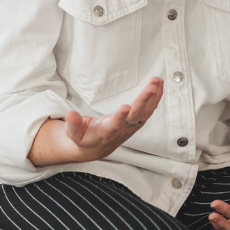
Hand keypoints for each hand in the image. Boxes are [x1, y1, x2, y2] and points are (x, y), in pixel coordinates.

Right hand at [28, 78, 162, 166]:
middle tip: (151, 87)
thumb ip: (73, 125)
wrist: (96, 148)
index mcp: (106, 133)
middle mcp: (122, 129)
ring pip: (146, 112)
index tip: (125, 107)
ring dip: (153, 97)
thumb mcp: (74, 135)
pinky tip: (159, 85)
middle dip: (144, 101)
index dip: (120, 118)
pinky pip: (149, 110)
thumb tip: (70, 114)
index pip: (114, 126)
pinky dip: (155, 97)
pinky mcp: (137, 121)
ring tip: (157, 81)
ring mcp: (132, 126)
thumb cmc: (85, 138)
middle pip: (136, 116)